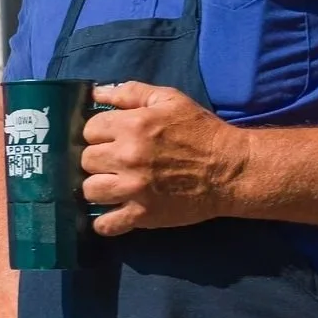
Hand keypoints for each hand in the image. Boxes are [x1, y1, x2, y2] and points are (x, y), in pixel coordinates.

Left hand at [82, 81, 249, 235]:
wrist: (232, 169)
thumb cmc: (201, 131)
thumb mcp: (170, 99)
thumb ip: (130, 92)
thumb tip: (95, 93)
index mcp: (132, 126)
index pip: (89, 129)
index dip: (98, 133)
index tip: (110, 139)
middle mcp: (128, 157)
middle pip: (86, 160)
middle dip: (98, 159)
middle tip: (114, 162)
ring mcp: (133, 188)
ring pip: (90, 190)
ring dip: (98, 188)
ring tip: (113, 185)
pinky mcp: (143, 215)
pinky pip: (107, 224)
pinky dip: (105, 223)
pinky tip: (112, 213)